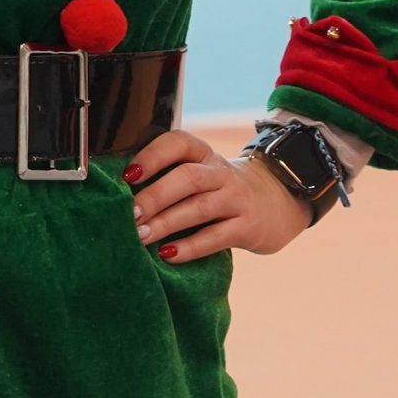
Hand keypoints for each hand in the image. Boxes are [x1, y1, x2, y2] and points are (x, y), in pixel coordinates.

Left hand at [125, 129, 311, 264]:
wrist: (277, 201)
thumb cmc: (221, 190)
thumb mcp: (202, 174)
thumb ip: (170, 178)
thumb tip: (120, 196)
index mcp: (204, 154)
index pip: (179, 143)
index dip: (153, 156)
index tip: (127, 175)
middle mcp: (221, 173)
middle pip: (188, 177)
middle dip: (156, 195)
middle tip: (131, 213)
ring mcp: (237, 199)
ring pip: (200, 207)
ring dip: (167, 222)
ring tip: (142, 236)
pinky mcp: (247, 227)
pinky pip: (217, 237)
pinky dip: (191, 247)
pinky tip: (168, 254)